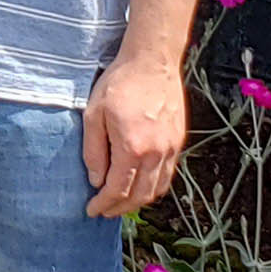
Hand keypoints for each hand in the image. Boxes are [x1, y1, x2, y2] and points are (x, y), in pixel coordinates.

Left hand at [82, 49, 186, 217]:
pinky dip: (153, 187)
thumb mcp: (94, 114)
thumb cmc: (120, 83)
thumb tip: (96, 180)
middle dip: (120, 208)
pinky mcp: (178, 141)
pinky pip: (167, 175)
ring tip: (121, 203)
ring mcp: (170, 148)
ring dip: (138, 201)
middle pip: (139, 196)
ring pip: (156, 189)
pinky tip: (140, 185)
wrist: (153, 61)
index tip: (91, 210)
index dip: (103, 204)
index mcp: (132, 147)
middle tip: (104, 210)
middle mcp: (156, 153)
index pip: (117, 189)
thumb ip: (94, 151)